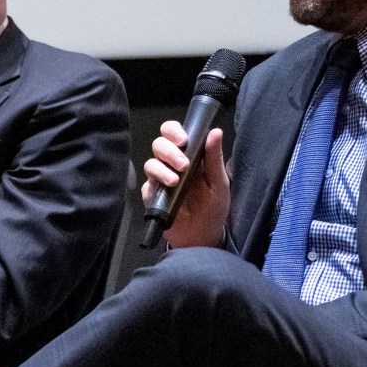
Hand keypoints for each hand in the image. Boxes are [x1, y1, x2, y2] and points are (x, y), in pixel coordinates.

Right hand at [141, 122, 230, 250]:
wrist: (203, 236)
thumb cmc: (213, 208)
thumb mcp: (219, 182)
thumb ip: (215, 158)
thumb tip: (215, 132)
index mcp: (188, 155)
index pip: (174, 133)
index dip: (173, 131)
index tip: (183, 139)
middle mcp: (171, 164)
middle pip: (159, 144)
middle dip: (169, 150)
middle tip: (183, 164)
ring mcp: (159, 179)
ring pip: (151, 162)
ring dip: (162, 167)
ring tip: (176, 180)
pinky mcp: (151, 194)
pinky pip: (147, 183)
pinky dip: (157, 181)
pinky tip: (168, 188)